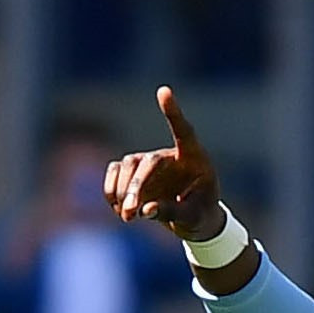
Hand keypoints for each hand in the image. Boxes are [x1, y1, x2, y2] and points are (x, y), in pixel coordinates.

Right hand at [104, 86, 223, 239]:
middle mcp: (171, 155)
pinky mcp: (135, 172)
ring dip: (122, 191)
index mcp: (195, 159)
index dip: (173, 112)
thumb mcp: (194, 218)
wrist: (195, 220)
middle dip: (136, 187)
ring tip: (127, 217)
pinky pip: (116, 174)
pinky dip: (112, 191)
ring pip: (128, 165)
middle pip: (148, 161)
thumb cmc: (201, 214)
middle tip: (131, 213)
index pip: (184, 131)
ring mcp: (150, 162)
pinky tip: (119, 210)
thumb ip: (172, 212)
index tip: (164, 91)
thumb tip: (144, 210)